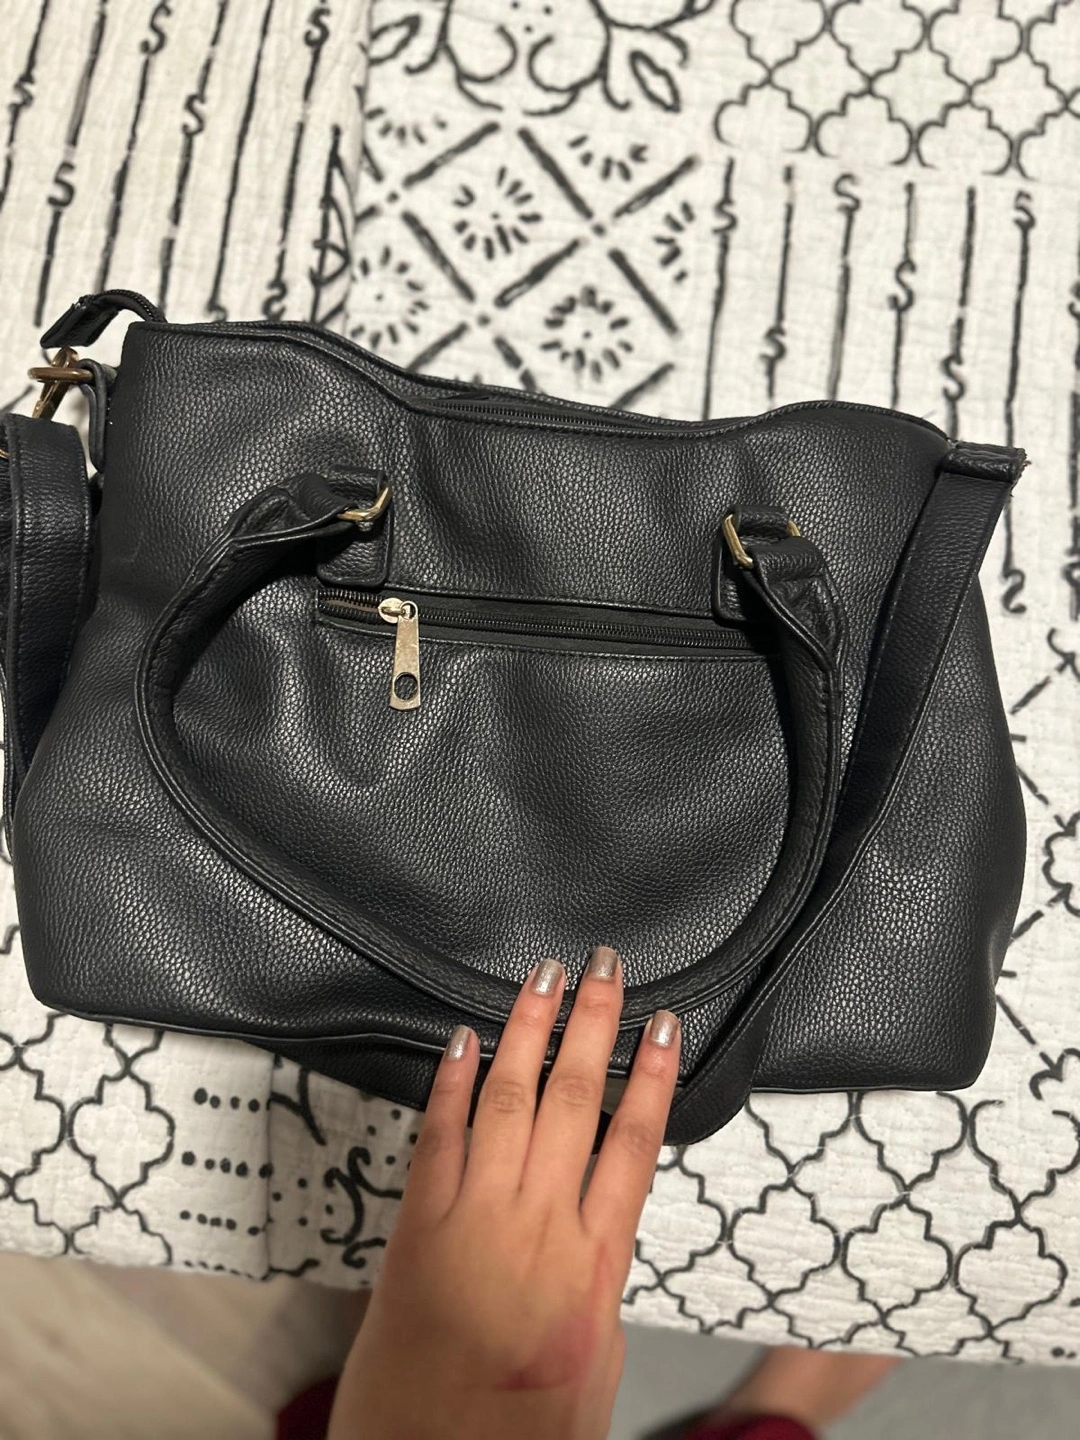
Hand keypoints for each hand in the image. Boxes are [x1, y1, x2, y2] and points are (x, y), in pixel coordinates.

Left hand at [327, 947, 680, 1439]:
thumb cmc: (513, 1439)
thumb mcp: (593, 1367)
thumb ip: (597, 1287)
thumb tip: (601, 1232)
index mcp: (593, 1269)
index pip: (636, 1145)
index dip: (654, 1078)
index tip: (665, 1027)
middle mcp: (537, 1231)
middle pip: (576, 1101)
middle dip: (592, 1025)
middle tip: (605, 967)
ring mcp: (473, 1221)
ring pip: (510, 1101)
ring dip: (529, 1031)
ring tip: (545, 976)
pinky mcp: (416, 1228)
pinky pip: (439, 1135)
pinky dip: (452, 1082)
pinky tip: (464, 1039)